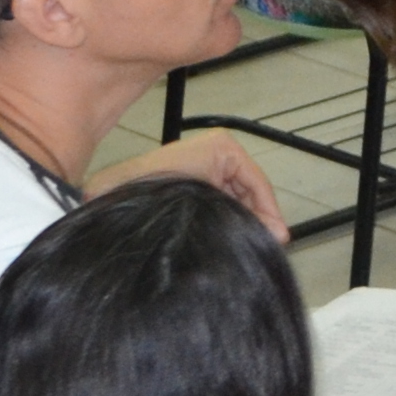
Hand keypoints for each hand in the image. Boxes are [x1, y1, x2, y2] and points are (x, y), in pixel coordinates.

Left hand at [115, 128, 286, 235]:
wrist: (113, 189)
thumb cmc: (157, 187)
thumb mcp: (207, 201)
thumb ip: (245, 217)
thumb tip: (282, 237)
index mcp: (224, 148)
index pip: (259, 184)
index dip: (271, 214)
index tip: (279, 238)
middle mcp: (219, 152)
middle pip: (250, 192)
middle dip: (256, 220)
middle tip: (263, 247)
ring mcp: (206, 166)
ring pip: (235, 199)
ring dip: (240, 222)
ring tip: (246, 246)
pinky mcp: (194, 180)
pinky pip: (219, 202)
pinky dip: (224, 220)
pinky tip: (227, 238)